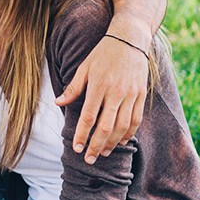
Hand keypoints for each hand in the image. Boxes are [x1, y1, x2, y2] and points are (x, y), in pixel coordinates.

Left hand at [55, 34, 148, 163]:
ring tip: (102, 153)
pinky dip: (129, 133)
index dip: (82, 134)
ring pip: (122, 127)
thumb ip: (73, 88)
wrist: (130, 40)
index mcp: (99, 86)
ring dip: (112, 143)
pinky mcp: (141, 95)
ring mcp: (131, 95)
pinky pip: (136, 119)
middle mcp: (116, 93)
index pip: (89, 117)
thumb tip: (57, 103)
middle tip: (88, 159)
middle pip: (106, 127)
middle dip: (95, 145)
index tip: (76, 148)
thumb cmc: (103, 53)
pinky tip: (121, 141)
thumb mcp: (84, 67)